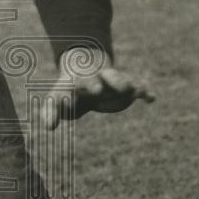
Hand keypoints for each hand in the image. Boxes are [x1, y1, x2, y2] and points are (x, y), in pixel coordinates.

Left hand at [40, 48, 154, 130]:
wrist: (84, 72)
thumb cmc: (68, 92)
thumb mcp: (55, 101)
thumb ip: (50, 112)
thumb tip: (48, 126)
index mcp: (76, 82)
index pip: (78, 84)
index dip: (84, 88)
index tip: (88, 94)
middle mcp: (95, 78)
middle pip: (98, 78)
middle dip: (103, 82)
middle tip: (101, 90)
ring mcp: (110, 80)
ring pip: (118, 78)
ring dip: (125, 83)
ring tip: (134, 91)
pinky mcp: (124, 85)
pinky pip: (137, 86)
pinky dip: (144, 91)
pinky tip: (151, 98)